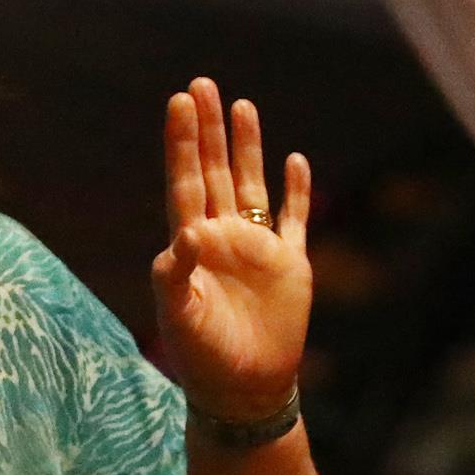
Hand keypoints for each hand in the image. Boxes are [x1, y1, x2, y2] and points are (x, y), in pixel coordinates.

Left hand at [150, 78, 313, 426]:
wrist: (245, 389)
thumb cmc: (203, 358)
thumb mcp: (180, 318)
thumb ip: (177, 276)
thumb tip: (185, 233)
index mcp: (191, 243)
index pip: (184, 181)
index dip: (182, 143)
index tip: (178, 104)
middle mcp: (222, 236)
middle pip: (214, 171)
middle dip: (208, 130)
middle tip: (201, 85)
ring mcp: (256, 247)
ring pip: (250, 184)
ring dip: (247, 147)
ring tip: (241, 105)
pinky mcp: (290, 263)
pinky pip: (294, 218)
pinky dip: (296, 190)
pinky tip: (295, 160)